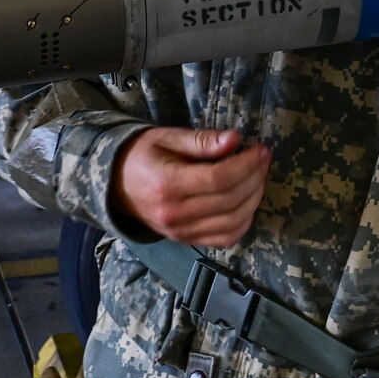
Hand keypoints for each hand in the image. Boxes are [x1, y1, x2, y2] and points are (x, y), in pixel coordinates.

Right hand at [110, 127, 269, 247]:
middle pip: (230, 201)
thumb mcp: (166, 137)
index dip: (246, 164)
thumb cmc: (142, 154)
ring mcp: (181, 232)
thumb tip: (235, 139)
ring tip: (258, 176)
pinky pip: (225, 238)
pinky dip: (243, 222)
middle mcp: (175, 214)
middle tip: (263, 158)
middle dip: (255, 178)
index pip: (219, 179)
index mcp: (167, 185)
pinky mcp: (187, 240)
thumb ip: (201, 140)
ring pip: (233, 223)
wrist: (115, 185)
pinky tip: (248, 201)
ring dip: (254, 199)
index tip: (259, 149)